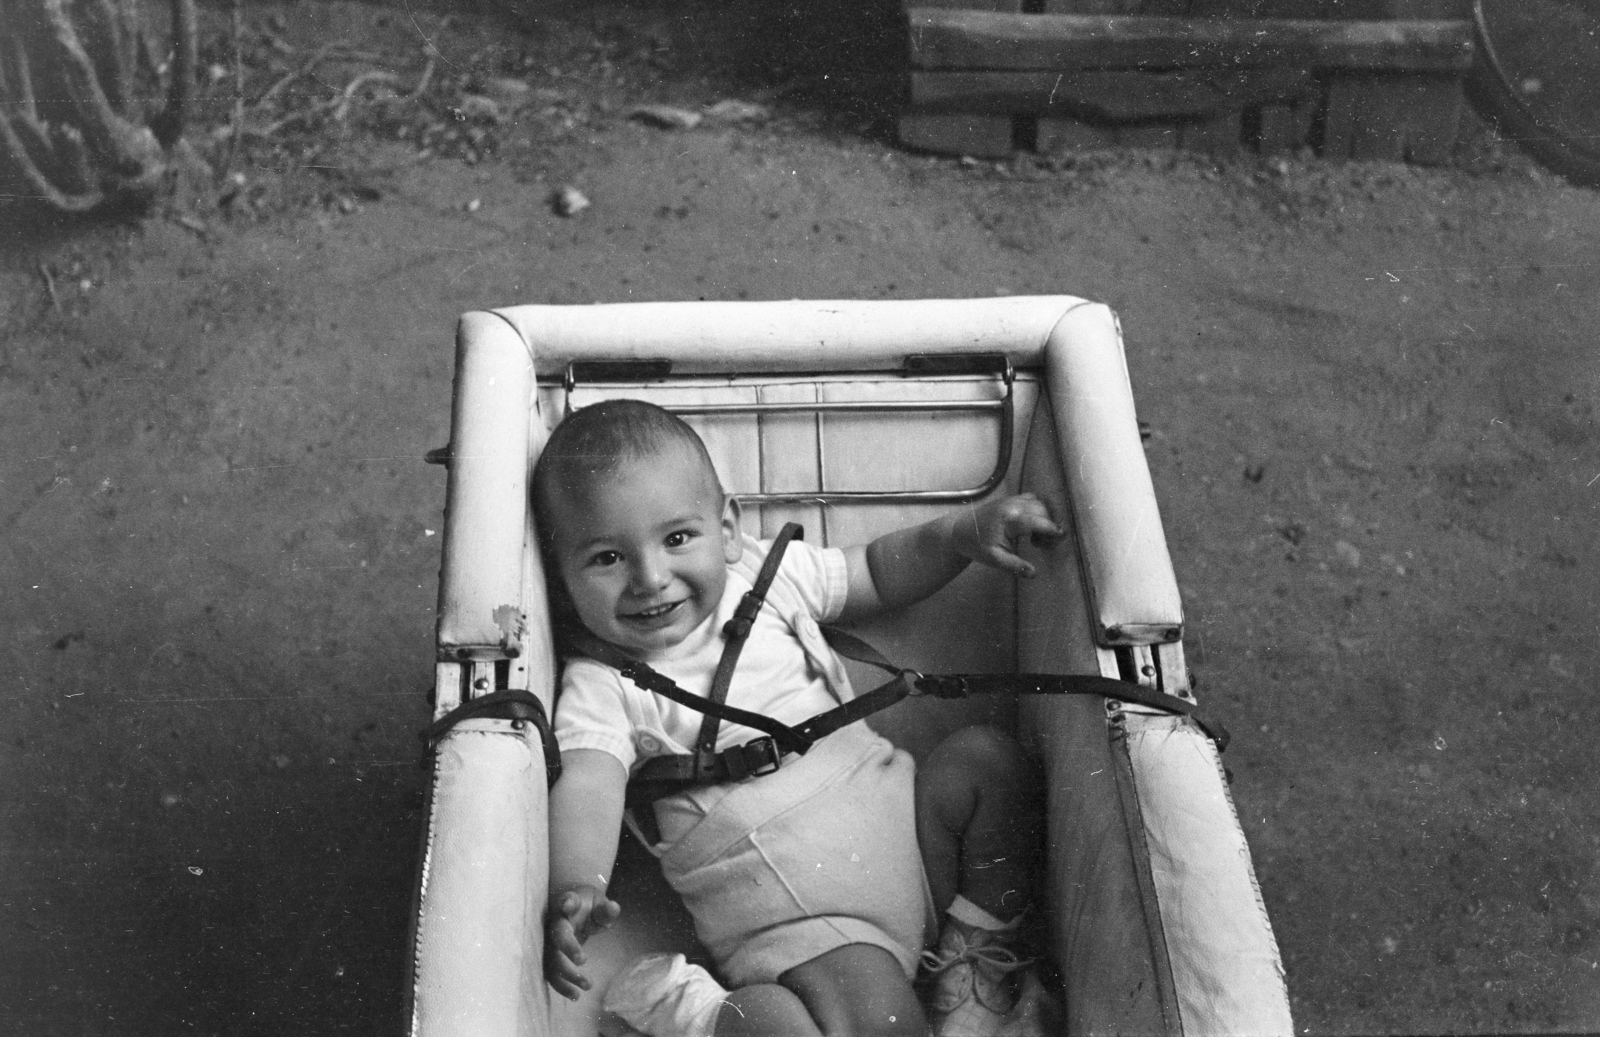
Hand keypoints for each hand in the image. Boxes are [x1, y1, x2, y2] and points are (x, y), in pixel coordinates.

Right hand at [545, 884, 621, 1000]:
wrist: (569, 907)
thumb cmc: (587, 905)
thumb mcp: (599, 903)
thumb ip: (606, 909)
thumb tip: (613, 907)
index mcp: (569, 903)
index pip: (567, 900)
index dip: (567, 902)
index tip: (567, 904)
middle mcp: (555, 922)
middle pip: (557, 935)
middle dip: (568, 947)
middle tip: (583, 960)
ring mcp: (549, 940)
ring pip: (552, 958)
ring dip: (567, 974)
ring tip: (588, 985)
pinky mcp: (549, 956)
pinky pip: (551, 972)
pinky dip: (561, 985)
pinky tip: (576, 995)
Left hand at [951, 493, 1062, 577]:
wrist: (960, 530)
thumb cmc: (977, 545)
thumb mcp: (994, 560)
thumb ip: (1014, 566)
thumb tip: (1033, 573)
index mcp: (1010, 519)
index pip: (1038, 521)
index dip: (1052, 529)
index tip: (1062, 536)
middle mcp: (1013, 505)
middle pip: (1043, 511)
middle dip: (1049, 526)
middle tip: (1042, 546)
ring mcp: (1013, 499)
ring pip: (1040, 503)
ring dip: (1045, 518)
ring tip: (1035, 538)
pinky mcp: (1012, 499)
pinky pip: (1033, 500)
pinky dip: (1039, 511)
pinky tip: (1031, 527)